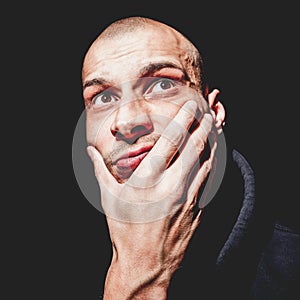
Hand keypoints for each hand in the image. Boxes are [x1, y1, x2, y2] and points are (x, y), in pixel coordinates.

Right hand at [87, 100, 216, 298]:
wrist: (146, 262)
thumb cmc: (124, 229)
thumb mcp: (108, 197)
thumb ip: (100, 170)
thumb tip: (89, 151)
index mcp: (149, 178)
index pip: (171, 140)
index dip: (184, 119)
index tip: (192, 105)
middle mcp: (172, 184)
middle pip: (195, 146)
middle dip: (203, 125)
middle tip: (208, 110)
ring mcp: (189, 197)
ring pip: (208, 161)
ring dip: (213, 141)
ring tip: (216, 125)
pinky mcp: (198, 208)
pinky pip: (211, 179)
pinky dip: (215, 162)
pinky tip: (215, 154)